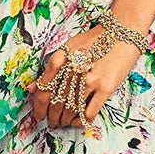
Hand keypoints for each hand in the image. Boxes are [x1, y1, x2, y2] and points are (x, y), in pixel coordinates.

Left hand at [26, 21, 141, 129]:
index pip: (43, 90)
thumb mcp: (68, 48)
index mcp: (59, 59)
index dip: (39, 108)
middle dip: (52, 117)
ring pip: (70, 110)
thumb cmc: (94, 39)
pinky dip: (81, 120)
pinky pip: (89, 112)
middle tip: (52, 122)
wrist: (122, 31)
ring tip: (65, 122)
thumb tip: (32, 88)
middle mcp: (72, 70)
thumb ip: (50, 69)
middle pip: (55, 103)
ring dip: (65, 120)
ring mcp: (89, 80)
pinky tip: (79, 120)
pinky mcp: (105, 88)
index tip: (39, 116)